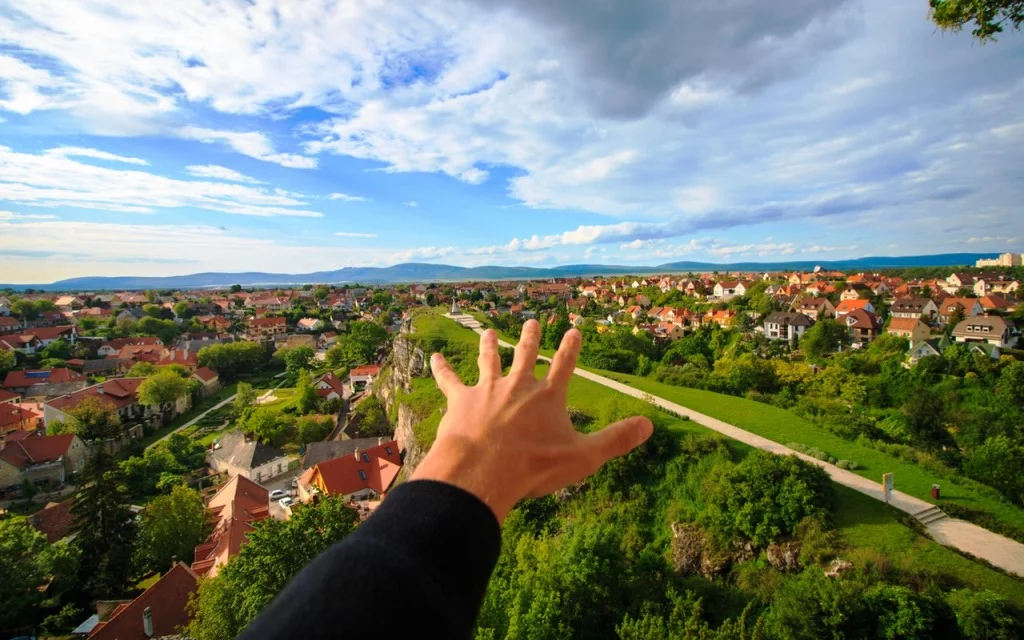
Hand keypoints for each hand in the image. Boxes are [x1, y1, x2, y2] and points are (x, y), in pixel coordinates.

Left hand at [411, 319, 653, 522]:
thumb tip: (650, 424)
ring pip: (489, 360)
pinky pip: (450, 380)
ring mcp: (488, 389)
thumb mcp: (583, 457)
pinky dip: (442, 368)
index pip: (565, 365)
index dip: (571, 347)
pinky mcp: (460, 400)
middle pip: (526, 355)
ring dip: (490, 345)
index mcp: (548, 396)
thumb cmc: (533, 466)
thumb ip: (616, 440)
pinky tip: (433, 358)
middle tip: (532, 321)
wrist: (483, 469)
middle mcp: (518, 385)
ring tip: (488, 332)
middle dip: (531, 338)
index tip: (574, 329)